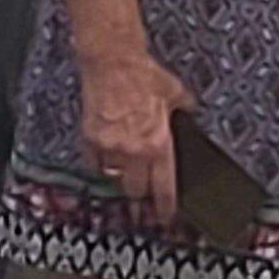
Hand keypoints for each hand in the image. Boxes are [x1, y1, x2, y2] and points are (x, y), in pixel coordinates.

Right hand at [78, 49, 191, 221]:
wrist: (112, 61)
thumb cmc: (143, 74)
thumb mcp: (176, 93)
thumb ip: (183, 109)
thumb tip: (189, 112)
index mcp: (159, 146)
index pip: (163, 190)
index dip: (165, 209)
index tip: (164, 217)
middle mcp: (133, 151)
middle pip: (135, 191)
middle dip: (139, 197)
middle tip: (141, 200)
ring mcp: (109, 146)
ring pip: (113, 179)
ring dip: (119, 180)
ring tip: (123, 178)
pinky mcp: (90, 137)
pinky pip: (93, 162)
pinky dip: (99, 165)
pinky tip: (104, 161)